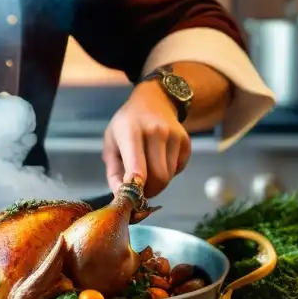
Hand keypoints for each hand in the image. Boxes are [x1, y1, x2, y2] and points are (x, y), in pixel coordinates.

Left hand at [102, 80, 191, 198]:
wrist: (153, 101)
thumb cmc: (126, 125)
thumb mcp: (111, 143)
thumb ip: (113, 172)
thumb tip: (121, 197)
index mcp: (131, 131)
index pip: (137, 164)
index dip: (135, 185)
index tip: (131, 196)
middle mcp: (156, 131)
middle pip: (158, 177)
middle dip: (149, 191)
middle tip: (140, 191)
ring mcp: (174, 135)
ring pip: (169, 176)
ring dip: (158, 182)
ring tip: (148, 171)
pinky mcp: (186, 141)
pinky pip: (178, 169)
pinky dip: (169, 173)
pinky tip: (160, 161)